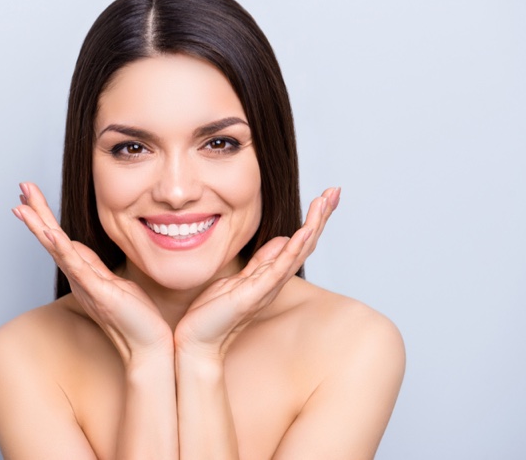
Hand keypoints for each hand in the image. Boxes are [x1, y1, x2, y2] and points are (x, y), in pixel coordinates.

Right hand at [13, 182, 173, 362]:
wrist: (149, 345)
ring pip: (57, 249)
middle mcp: (79, 278)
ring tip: (23, 205)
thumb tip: (79, 247)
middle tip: (21, 186)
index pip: (60, 239)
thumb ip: (95, 266)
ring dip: (39, 225)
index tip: (30, 196)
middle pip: (52, 239)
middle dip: (36, 212)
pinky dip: (61, 249)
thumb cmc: (137, 318)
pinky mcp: (98, 292)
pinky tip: (48, 233)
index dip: (45, 217)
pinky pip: (76, 267)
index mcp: (84, 274)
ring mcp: (86, 285)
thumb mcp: (115, 283)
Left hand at [174, 187, 340, 359]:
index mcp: (270, 276)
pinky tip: (304, 232)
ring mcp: (266, 289)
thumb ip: (261, 262)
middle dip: (320, 217)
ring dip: (312, 226)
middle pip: (305, 244)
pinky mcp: (253, 296)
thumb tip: (282, 239)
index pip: (298, 243)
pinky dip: (293, 250)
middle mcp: (273, 282)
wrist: (196, 341)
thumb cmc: (213, 313)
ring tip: (326, 202)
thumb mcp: (239, 278)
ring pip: (297, 253)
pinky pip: (278, 270)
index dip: (312, 219)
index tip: (325, 196)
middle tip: (335, 191)